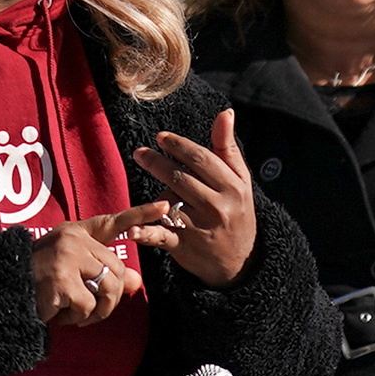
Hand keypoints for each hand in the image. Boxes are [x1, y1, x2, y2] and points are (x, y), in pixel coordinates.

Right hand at [31, 204, 172, 325]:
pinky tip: (58, 314)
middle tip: (92, 311)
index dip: (140, 215)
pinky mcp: (62, 280)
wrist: (2, 290)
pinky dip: (77, 318)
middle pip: (118, 269)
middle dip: (111, 298)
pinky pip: (87, 305)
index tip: (166, 207)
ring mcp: (67, 257)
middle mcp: (72, 239)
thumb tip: (137, 281)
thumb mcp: (72, 273)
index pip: (112, 222)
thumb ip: (104, 273)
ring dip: (97, 311)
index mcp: (75, 233)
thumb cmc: (38, 282)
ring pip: (108, 288)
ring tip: (75, 314)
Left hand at [143, 112, 263, 287]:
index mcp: (232, 187)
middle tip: (140, 153)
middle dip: (157, 162)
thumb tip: (225, 113)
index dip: (178, 146)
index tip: (161, 137)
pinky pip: (162, 235)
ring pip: (169, 201)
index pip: (201, 159)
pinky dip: (146, 233)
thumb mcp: (240, 181)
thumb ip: (227, 148)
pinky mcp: (184, 247)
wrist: (241, 263)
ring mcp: (200, 228)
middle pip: (180, 178)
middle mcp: (217, 206)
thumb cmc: (237, 213)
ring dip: (157, 194)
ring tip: (155, 192)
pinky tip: (133, 229)